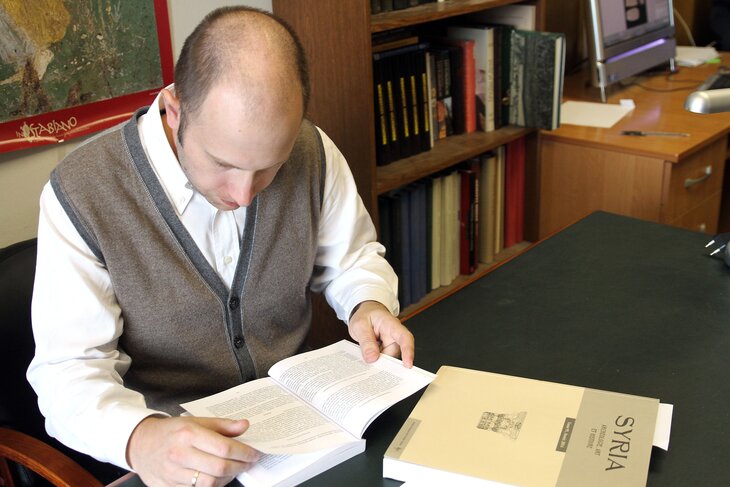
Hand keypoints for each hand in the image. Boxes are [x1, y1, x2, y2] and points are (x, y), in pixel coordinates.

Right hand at [126, 416, 260, 486]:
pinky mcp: (169, 486)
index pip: (224, 447)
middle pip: (220, 468)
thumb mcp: (195, 421)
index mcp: (189, 434)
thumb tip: (244, 425)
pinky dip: (212, 485)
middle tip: (248, 462)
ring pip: (210, 483)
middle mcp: (180, 454)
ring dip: (228, 478)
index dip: (244, 452)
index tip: (254, 453)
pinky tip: (217, 477)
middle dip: (240, 467)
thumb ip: (222, 425)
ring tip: (234, 469)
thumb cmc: (171, 431)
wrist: (140, 444)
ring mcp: (173, 473)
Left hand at [348, 300, 414, 367]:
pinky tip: (367, 355)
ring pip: (387, 359)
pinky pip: (383, 359)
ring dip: (376, 360)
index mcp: (391, 324)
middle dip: (382, 361)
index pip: (404, 337)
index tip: (407, 364)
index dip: (408, 351)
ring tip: (364, 352)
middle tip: (368, 362)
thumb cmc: (365, 315)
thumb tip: (372, 358)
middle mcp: (394, 335)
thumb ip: (366, 341)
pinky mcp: (387, 350)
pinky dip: (375, 360)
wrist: (366, 313)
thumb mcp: (360, 325)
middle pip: (393, 353)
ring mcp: (391, 344)